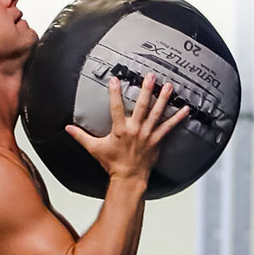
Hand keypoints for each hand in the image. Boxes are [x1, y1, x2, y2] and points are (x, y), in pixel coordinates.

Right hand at [64, 72, 189, 182]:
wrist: (128, 178)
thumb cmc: (112, 163)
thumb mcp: (95, 148)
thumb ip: (81, 136)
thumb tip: (68, 128)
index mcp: (120, 130)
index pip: (116, 108)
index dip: (115, 93)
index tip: (115, 80)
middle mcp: (135, 130)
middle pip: (142, 106)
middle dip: (146, 90)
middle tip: (151, 76)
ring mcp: (148, 134)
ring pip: (157, 113)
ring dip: (163, 99)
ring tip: (168, 86)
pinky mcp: (157, 140)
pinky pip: (169, 127)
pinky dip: (178, 118)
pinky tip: (185, 109)